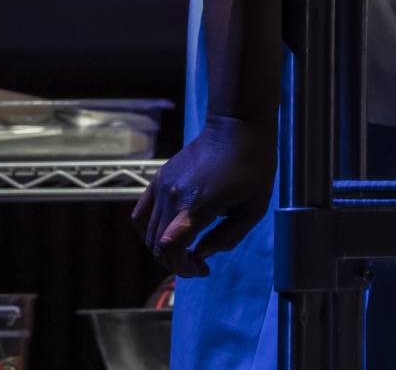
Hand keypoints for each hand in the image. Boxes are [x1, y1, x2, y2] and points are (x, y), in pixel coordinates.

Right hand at [131, 114, 274, 276]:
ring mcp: (162, 187)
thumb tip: (202, 253)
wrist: (237, 127)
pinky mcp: (158, 178)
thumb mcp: (254, 207)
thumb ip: (229, 237)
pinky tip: (167, 231)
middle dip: (175, 260)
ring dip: (163, 247)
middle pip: (156, 244)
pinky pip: (141, 213)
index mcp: (197, 205)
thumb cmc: (253, 165)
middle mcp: (173, 197)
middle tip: (197, 260)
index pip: (168, 248)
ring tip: (185, 246)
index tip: (200, 269)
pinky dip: (148, 229)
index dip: (180, 267)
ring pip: (148, 232)